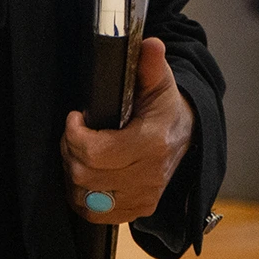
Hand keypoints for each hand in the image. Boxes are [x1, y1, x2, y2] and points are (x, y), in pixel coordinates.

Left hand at [62, 37, 194, 224]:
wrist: (188, 136)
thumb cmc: (167, 108)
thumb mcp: (160, 82)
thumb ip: (151, 64)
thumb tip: (150, 44)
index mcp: (152, 144)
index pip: (95, 153)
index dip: (74, 135)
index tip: (76, 118)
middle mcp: (149, 176)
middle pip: (84, 175)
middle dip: (71, 151)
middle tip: (76, 134)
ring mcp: (144, 197)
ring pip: (85, 196)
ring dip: (75, 175)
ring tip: (81, 153)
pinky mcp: (138, 210)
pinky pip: (96, 213)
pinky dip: (84, 197)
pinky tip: (89, 175)